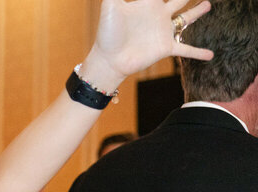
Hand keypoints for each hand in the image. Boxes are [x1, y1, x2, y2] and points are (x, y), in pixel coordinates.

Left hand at [83, 0, 211, 87]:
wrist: (108, 60)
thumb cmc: (107, 34)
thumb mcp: (111, 7)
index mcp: (148, 3)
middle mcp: (159, 14)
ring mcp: (163, 31)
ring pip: (186, 19)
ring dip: (197, 12)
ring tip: (208, 5)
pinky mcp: (166, 48)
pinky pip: (186, 49)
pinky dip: (198, 52)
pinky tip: (210, 55)